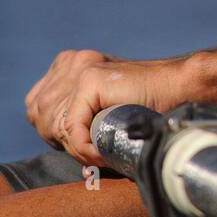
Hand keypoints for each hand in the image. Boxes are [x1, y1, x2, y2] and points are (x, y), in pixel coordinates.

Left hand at [24, 50, 182, 166]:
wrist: (179, 90)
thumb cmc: (146, 106)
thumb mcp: (101, 108)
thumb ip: (76, 113)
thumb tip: (56, 137)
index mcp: (68, 65)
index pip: (36, 107)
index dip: (52, 131)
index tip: (79, 143)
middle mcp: (70, 62)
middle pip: (40, 116)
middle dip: (61, 140)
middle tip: (90, 152)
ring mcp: (80, 68)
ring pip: (54, 123)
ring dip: (75, 147)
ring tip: (99, 153)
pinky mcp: (91, 78)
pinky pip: (72, 127)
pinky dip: (85, 147)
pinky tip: (103, 152)